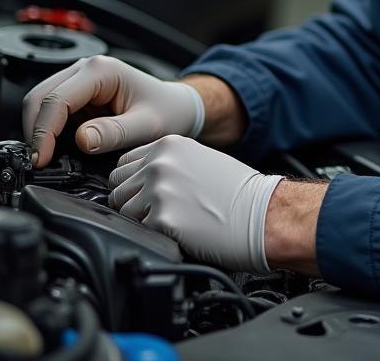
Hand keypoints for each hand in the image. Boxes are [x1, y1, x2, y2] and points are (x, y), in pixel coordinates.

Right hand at [22, 56, 203, 167]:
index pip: (57, 99)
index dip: (44, 132)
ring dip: (40, 132)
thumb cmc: (168, 111)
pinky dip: (49, 132)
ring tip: (51, 158)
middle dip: (36, 132)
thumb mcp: (147, 126)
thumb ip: (115, 133)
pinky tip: (60, 149)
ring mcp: (80, 81)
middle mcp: (87, 70)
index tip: (43, 159)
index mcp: (102, 70)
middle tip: (41, 163)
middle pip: (39, 98)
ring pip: (40, 104)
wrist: (177, 107)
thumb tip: (81, 140)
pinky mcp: (78, 96)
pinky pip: (51, 113)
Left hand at [108, 135, 281, 271]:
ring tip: (173, 219)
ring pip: (122, 211)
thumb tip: (136, 180)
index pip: (122, 164)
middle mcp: (160, 163)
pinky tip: (180, 230)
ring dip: (141, 220)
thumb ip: (166, 163)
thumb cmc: (238, 191)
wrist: (264, 213)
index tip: (148, 192)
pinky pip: (137, 231)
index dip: (133, 182)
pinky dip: (155, 235)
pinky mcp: (161, 219)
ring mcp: (158, 189)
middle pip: (116, 188)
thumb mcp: (199, 159)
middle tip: (161, 209)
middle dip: (132, 201)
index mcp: (168, 144)